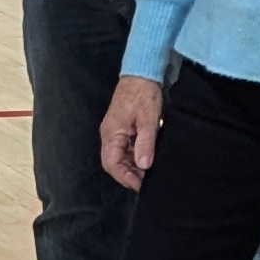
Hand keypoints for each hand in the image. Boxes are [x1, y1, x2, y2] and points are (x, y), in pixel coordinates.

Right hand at [100, 74, 163, 190]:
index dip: (125, 177)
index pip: (111, 163)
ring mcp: (115, 132)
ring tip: (149, 172)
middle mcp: (109, 135)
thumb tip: (144, 165)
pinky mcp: (123, 129)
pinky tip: (147, 159)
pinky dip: (135, 157)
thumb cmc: (143, 94)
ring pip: (120, 157)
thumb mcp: (148, 119)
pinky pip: (125, 148)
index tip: (140, 185)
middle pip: (114, 162)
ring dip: (133, 166)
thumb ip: (145, 143)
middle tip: (147, 181)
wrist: (141, 74)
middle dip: (129, 174)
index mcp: (112, 133)